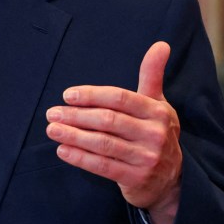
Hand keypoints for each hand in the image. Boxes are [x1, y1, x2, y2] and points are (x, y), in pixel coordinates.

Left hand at [45, 41, 181, 223]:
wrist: (172, 179)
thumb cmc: (155, 132)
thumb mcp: (157, 103)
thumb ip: (152, 74)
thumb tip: (161, 44)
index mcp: (157, 111)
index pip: (120, 98)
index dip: (92, 95)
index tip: (67, 95)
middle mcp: (154, 134)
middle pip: (108, 120)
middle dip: (76, 115)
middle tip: (52, 113)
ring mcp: (146, 158)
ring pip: (103, 143)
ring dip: (73, 136)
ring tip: (52, 129)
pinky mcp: (136, 179)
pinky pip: (102, 166)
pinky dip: (80, 158)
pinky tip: (62, 150)